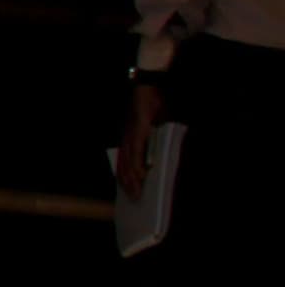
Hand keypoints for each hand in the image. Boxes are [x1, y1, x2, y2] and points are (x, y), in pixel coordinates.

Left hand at [118, 79, 167, 197]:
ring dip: (132, 179)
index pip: (125, 163)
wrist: (149, 87)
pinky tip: (141, 175)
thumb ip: (158, 139)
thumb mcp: (157, 125)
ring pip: (128, 162)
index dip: (125, 178)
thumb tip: (162, 154)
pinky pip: (136, 151)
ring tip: (137, 193)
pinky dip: (138, 164)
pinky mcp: (136, 131)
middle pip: (124, 166)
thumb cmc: (153, 105)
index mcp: (129, 139)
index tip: (128, 192)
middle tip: (134, 199)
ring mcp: (130, 135)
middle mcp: (126, 140)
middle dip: (128, 184)